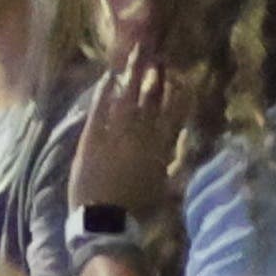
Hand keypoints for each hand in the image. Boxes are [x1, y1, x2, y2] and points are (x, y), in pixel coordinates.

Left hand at [68, 47, 180, 214]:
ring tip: (136, 55)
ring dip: (133, 76)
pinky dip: (104, 93)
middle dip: (155, 75)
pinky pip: (99, 110)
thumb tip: (180, 148)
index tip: (182, 77)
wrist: (106, 222)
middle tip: (156, 54)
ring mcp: (116, 134)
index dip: (179, 94)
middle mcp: (141, 135)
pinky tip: (107, 78)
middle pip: (150, 99)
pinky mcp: (92, 139)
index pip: (174, 113)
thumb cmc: (139, 210)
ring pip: (127, 98)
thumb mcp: (164, 187)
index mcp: (160, 147)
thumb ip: (171, 164)